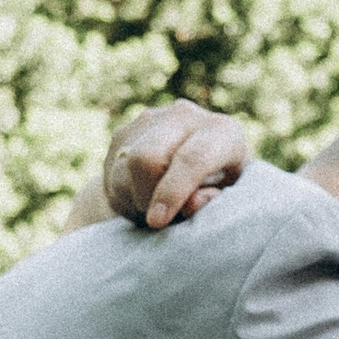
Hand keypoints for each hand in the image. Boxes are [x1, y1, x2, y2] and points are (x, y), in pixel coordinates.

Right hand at [104, 101, 256, 228]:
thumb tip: (190, 205)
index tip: (157, 221)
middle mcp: (184, 116)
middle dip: (146, 196)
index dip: (172, 192)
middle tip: (158, 220)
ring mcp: (150, 121)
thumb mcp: (226, 199)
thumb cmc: (219, 188)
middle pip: (147, 158)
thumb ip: (212, 202)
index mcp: (221, 132)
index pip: (192, 159)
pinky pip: (111, 174)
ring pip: (124, 170)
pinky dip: (124, 196)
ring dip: (135, 200)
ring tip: (158, 207)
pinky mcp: (123, 133)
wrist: (194, 164)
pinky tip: (144, 197)